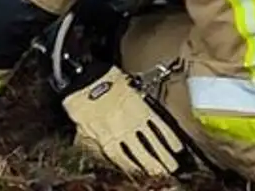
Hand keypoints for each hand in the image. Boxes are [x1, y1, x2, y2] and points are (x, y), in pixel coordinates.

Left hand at [63, 66, 187, 176]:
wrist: (84, 76)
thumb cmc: (79, 99)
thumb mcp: (81, 127)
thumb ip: (93, 143)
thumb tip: (99, 155)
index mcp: (106, 139)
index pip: (123, 161)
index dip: (133, 170)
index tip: (141, 176)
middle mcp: (122, 132)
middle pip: (142, 154)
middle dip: (154, 166)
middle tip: (164, 174)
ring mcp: (134, 118)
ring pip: (153, 141)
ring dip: (164, 154)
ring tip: (173, 164)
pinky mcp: (142, 105)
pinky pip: (158, 123)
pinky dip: (168, 135)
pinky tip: (175, 144)